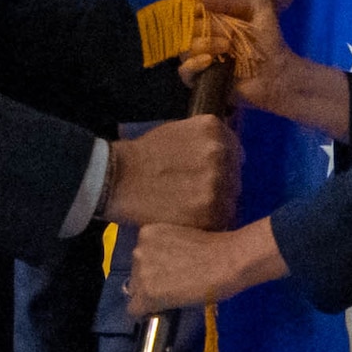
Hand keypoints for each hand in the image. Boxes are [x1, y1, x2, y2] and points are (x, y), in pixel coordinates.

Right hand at [105, 116, 239, 229]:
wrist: (115, 178)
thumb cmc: (143, 155)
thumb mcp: (178, 131)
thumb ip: (207, 141)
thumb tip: (231, 156)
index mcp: (213, 129)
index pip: (235, 152)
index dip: (222, 167)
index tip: (205, 176)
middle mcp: (220, 152)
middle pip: (234, 177)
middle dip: (219, 187)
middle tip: (193, 194)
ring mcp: (217, 182)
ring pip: (229, 200)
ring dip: (215, 206)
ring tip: (188, 208)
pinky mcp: (209, 211)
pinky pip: (220, 220)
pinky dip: (208, 223)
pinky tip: (188, 218)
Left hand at [126, 217, 288, 316]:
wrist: (227, 261)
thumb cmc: (217, 246)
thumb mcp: (184, 236)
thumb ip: (167, 248)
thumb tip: (164, 266)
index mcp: (146, 232)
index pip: (139, 257)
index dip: (155, 267)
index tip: (171, 270)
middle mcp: (138, 249)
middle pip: (136, 274)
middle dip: (151, 279)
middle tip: (176, 282)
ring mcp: (140, 272)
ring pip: (136, 292)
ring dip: (152, 294)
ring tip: (177, 293)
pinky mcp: (146, 294)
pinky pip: (136, 310)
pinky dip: (149, 312)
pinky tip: (167, 308)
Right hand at [182, 0, 288, 108]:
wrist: (277, 71)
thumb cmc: (267, 38)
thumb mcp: (257, 7)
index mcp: (211, 18)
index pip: (190, 10)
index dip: (195, 9)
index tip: (206, 10)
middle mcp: (201, 37)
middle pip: (186, 28)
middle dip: (204, 27)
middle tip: (229, 33)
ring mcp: (199, 58)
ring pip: (184, 48)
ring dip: (204, 44)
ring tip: (227, 46)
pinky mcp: (200, 79)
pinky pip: (184, 71)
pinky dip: (193, 64)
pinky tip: (209, 60)